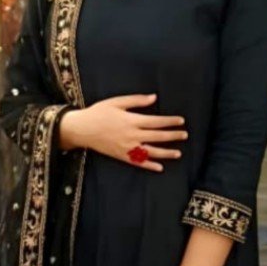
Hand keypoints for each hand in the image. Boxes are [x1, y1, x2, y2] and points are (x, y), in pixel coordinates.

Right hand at [58, 93, 187, 171]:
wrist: (82, 129)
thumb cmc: (98, 112)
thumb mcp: (116, 102)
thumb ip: (136, 100)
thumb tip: (154, 98)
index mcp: (131, 120)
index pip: (156, 122)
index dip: (170, 122)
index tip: (181, 121)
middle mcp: (132, 135)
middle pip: (157, 137)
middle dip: (173, 136)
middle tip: (184, 135)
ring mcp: (127, 148)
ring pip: (151, 152)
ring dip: (166, 153)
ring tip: (178, 153)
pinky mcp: (122, 156)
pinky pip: (138, 163)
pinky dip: (149, 165)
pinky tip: (160, 167)